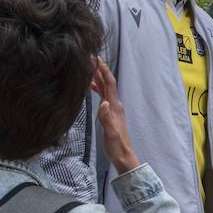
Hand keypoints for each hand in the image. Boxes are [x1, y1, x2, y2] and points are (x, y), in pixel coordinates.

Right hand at [91, 59, 139, 173]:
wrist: (122, 155)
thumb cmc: (116, 145)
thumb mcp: (110, 132)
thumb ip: (106, 118)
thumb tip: (104, 103)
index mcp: (115, 106)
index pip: (109, 84)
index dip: (103, 71)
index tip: (96, 59)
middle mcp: (114, 105)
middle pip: (107, 83)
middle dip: (100, 69)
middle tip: (91, 57)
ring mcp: (112, 108)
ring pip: (105, 88)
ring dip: (98, 77)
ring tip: (89, 67)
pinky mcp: (110, 113)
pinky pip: (103, 96)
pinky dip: (98, 88)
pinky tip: (91, 86)